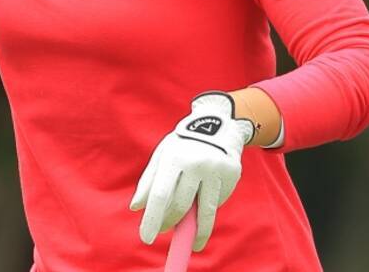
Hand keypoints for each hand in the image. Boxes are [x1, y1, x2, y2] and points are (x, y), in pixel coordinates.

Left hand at [129, 91, 254, 251]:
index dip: (152, 218)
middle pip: (180, 205)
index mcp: (173, 157)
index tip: (146, 238)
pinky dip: (209, 207)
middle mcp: (195, 163)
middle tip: (163, 230)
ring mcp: (216, 170)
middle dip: (170, 223)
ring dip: (196, 231)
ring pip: (204, 211)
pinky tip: (205, 201)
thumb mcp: (162, 156)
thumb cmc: (183, 145)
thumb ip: (148, 182)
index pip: (160, 194)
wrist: (217, 124)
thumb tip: (136, 208)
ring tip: (192, 244)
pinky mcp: (232, 175)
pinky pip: (218, 201)